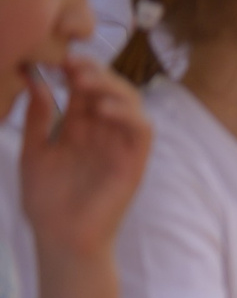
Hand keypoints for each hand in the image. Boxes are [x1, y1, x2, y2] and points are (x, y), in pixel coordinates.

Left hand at [19, 58, 149, 260]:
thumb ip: (37, 119)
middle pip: (110, 89)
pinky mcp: (134, 162)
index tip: (54, 58)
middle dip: (94, 72)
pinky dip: (128, 114)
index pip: (84, 89)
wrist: (60, 238)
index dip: (75, 70)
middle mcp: (103, 133)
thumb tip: (38, 82)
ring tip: (86, 81)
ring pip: (131, 103)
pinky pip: (142, 131)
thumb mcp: (32, 152)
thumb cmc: (47, 202)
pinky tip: (103, 109)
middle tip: (71, 63)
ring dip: (112, 87)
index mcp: (79, 129)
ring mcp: (120, 146)